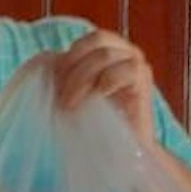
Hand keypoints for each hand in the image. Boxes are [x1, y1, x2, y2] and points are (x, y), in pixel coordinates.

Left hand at [52, 30, 155, 146]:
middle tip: (62, 96)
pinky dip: (107, 82)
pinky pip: (127, 70)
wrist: (122, 151)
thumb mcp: (77, 93)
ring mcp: (138, 65)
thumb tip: (46, 59)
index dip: (70, 57)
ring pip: (106, 55)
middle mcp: (127, 52)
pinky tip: (97, 99)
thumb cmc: (96, 123)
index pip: (88, 40)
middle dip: (73, 67)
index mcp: (111, 50)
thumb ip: (68, 74)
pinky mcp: (144, 81)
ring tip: (71, 103)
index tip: (55, 84)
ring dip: (82, 79)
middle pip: (97, 40)